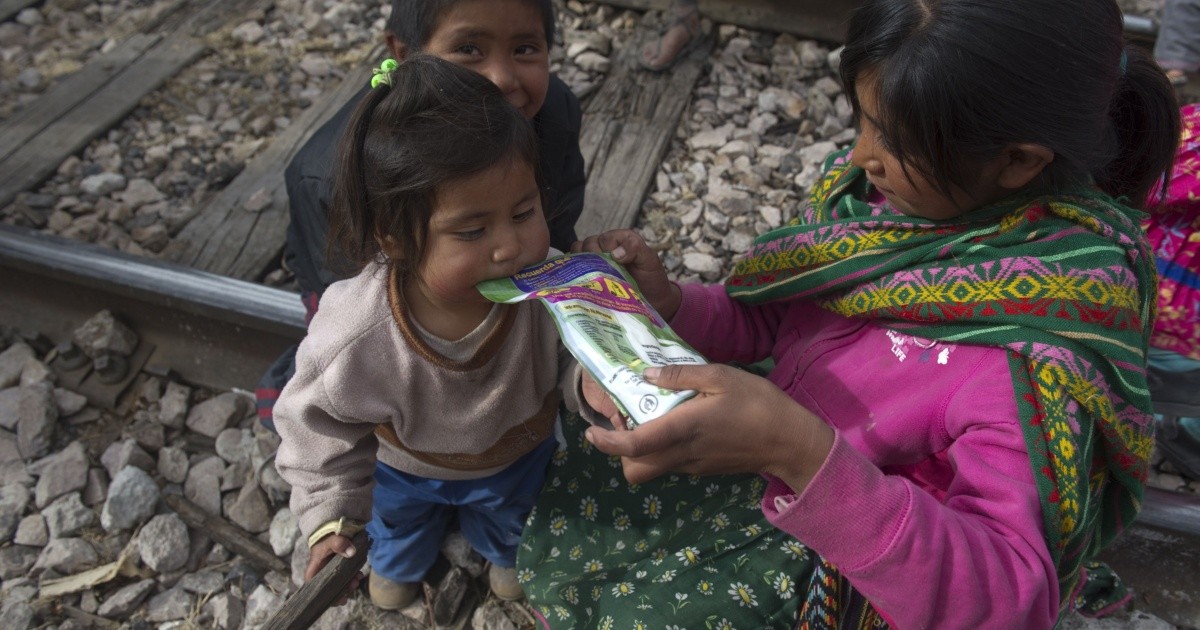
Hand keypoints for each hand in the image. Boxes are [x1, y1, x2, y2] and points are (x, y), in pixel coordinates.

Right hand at [306, 534, 363, 605]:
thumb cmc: (327, 538)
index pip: (314, 589)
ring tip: (358, 579)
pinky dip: (353, 577)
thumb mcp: (331, 539)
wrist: (332, 531)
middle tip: (353, 586)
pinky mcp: (339, 569)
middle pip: (329, 590)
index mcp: (313, 572)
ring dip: (349, 584)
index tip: (339, 599)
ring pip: (339, 584)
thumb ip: (338, 544)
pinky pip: (346, 577)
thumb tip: (351, 552)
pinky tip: (359, 574)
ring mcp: (330, 573)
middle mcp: (321, 575)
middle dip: (342, 591)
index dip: (326, 597)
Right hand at [572, 229, 680, 319]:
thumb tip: (615, 253)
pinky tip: (581, 282)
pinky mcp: (588, 276)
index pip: (604, 238)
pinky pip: (574, 269)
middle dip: (593, 255)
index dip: (606, 248)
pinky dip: (574, 273)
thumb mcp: (650, 261)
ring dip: (582, 264)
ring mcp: (595, 261)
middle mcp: (605, 248)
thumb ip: (636, 248)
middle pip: (588, 244)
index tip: (616, 262)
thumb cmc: (651, 278)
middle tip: (603, 271)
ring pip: (578, 254)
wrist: (653, 301)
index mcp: (619, 240)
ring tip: (592, 277)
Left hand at [584, 364, 834, 488]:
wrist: (791, 441)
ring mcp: (693, 466)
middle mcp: (682, 454)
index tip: (592, 431)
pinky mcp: (704, 468)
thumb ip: (681, 374)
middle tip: (627, 421)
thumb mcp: (721, 376)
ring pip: (652, 468)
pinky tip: (677, 422)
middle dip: (620, 452)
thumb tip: (647, 373)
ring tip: (651, 416)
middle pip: (635, 470)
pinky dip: (663, 449)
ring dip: (641, 450)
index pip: (633, 447)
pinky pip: (672, 463)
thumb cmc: (758, 404)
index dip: (606, 443)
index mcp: (682, 430)